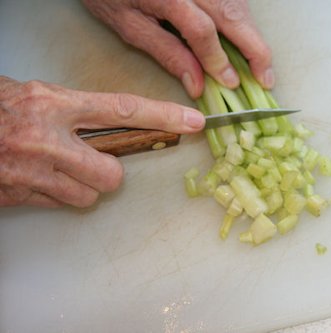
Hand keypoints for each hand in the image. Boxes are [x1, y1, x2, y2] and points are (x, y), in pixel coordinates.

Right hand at [0, 76, 204, 207]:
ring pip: (86, 196)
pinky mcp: (19, 196)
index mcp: (52, 103)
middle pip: (110, 173)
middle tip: (92, 162)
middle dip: (109, 173)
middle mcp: (46, 139)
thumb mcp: (34, 95)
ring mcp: (32, 172)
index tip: (192, 121)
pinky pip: (59, 205)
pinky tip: (39, 178)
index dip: (162, 116)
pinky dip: (57, 196)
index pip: (122, 110)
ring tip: (58, 169)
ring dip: (80, 187)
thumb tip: (108, 123)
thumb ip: (71, 110)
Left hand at [81, 0, 273, 98]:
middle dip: (255, 48)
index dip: (218, 59)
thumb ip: (166, 53)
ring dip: (252, 35)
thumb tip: (197, 83)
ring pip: (238, 5)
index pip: (201, 30)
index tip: (230, 82)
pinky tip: (245, 38)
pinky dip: (243, 20)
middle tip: (266, 77)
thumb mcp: (129, 26)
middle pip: (232, 14)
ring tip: (259, 63)